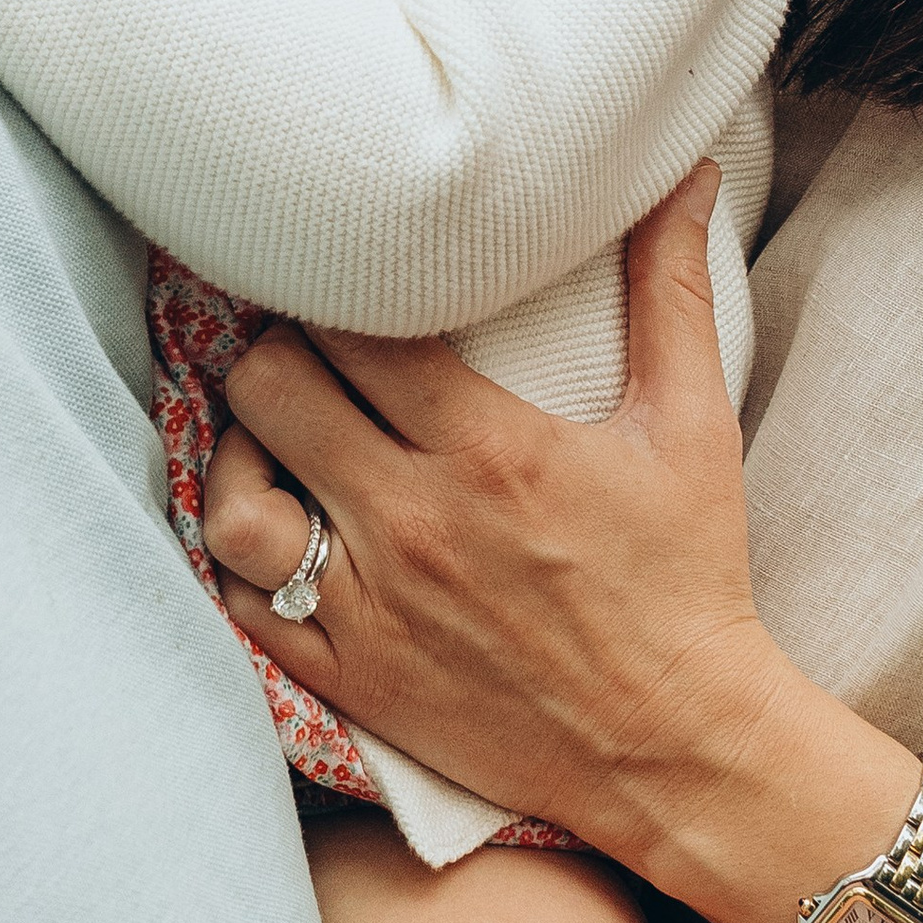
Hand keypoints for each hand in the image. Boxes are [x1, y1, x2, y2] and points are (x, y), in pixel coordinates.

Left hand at [204, 168, 804, 882]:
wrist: (681, 747)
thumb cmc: (689, 577)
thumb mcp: (690, 423)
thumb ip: (670, 289)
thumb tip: (686, 176)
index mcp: (488, 446)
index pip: (349, 327)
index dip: (330, 290)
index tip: (341, 281)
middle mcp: (415, 522)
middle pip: (270, 391)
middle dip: (278, 356)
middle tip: (306, 355)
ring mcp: (373, 607)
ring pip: (232, 501)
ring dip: (239, 459)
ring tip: (273, 442)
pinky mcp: (352, 679)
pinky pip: (244, 605)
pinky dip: (244, 561)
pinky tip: (276, 530)